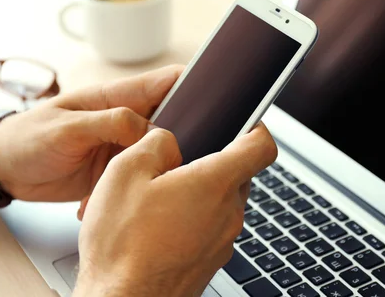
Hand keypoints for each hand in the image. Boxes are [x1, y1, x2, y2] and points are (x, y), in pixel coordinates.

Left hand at [0, 65, 182, 204]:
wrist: (5, 168)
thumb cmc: (28, 137)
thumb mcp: (67, 127)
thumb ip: (110, 123)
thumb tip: (149, 130)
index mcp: (118, 97)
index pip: (167, 80)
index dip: (196, 82)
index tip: (219, 97)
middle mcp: (127, 118)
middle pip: (174, 119)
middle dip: (186, 136)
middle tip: (185, 156)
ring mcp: (123, 144)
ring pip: (159, 152)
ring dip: (156, 169)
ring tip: (149, 182)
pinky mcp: (117, 167)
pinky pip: (139, 175)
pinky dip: (134, 188)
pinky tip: (117, 199)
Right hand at [72, 123, 276, 296]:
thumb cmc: (122, 246)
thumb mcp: (125, 172)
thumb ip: (155, 143)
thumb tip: (168, 142)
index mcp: (215, 184)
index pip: (261, 147)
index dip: (256, 128)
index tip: (246, 123)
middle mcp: (228, 214)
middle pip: (239, 174)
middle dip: (213, 163)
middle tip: (178, 163)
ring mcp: (222, 242)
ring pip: (222, 203)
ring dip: (199, 194)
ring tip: (159, 199)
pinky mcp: (210, 261)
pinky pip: (210, 228)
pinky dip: (193, 220)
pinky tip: (158, 226)